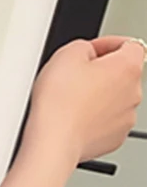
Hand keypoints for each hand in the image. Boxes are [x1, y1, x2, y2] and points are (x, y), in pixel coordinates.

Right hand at [28, 37, 143, 163]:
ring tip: (70, 102)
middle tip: (73, 79)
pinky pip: (106, 122)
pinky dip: (92, 119)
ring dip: (97, 98)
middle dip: (100, 74)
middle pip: (121, 75)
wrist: (53, 141)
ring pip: (114, 100)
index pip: (129, 45)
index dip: (106, 45)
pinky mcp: (114, 139)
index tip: (90, 50)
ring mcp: (126, 118)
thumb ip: (85, 46)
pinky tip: (74, 119)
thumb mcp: (66, 53)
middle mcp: (134, 92)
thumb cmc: (59, 103)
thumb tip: (88, 54)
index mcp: (128, 67)